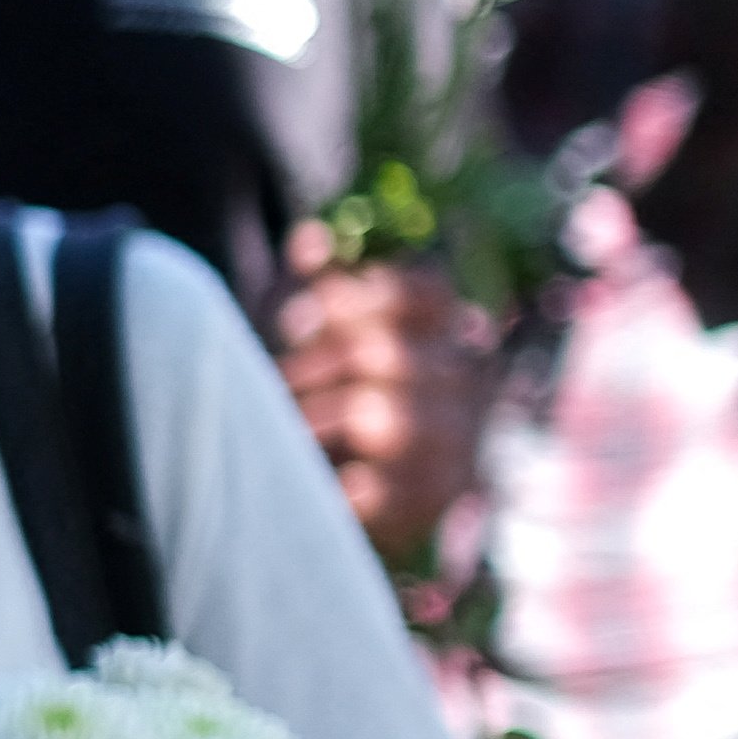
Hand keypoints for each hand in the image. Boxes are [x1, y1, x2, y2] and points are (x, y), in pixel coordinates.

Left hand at [274, 228, 497, 558]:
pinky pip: (390, 488)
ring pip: (393, 418)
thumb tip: (312, 236)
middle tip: (277, 386)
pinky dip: (346, 486)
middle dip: (319, 368)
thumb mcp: (308, 343)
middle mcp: (460, 385)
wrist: (314, 500)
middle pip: (395, 354)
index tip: (297, 320)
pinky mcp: (434, 503)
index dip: (364, 295)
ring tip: (289, 435)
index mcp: (436, 335)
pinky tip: (326, 483)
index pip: (428, 290)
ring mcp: (456, 446)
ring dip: (322, 423)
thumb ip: (317, 290)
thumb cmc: (312, 405)